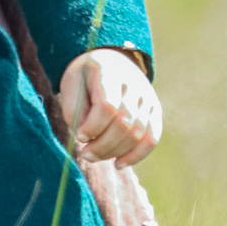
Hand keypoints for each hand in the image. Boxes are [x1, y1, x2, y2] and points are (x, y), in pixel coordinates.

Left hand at [58, 47, 160, 167]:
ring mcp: (147, 97)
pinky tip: (119, 164)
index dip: (93, 126)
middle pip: (124, 123)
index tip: (79, 136)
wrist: (109, 61)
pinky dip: (137, 155)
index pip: (108, 105)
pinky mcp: (155, 110)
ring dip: (115, 151)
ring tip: (94, 157)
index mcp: (109, 72)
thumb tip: (86, 139)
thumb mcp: (71, 86)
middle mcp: (134, 83)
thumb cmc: (84, 78)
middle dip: (102, 145)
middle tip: (85, 154)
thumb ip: (75, 111)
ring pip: (138, 133)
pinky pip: (152, 137)